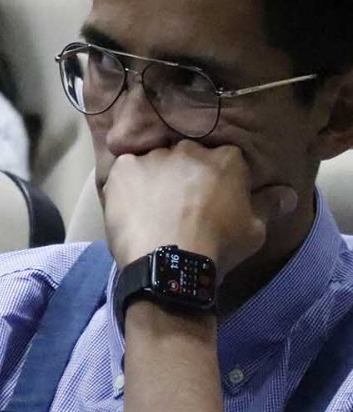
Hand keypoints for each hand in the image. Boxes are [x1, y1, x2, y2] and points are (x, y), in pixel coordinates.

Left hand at [101, 141, 296, 275]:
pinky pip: (124, 171)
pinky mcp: (124, 168)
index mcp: (227, 158)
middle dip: (184, 175)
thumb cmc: (218, 246)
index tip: (211, 201)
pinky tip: (129, 207)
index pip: (224, 159)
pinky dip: (126, 186)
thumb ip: (269, 205)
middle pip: (187, 156)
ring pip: (154, 162)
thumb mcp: (254, 229)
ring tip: (151, 210)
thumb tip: (288, 194)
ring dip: (154, 179)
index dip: (217, 181)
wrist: (171, 262)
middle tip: (179, 205)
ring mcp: (154, 157)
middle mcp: (190, 149)